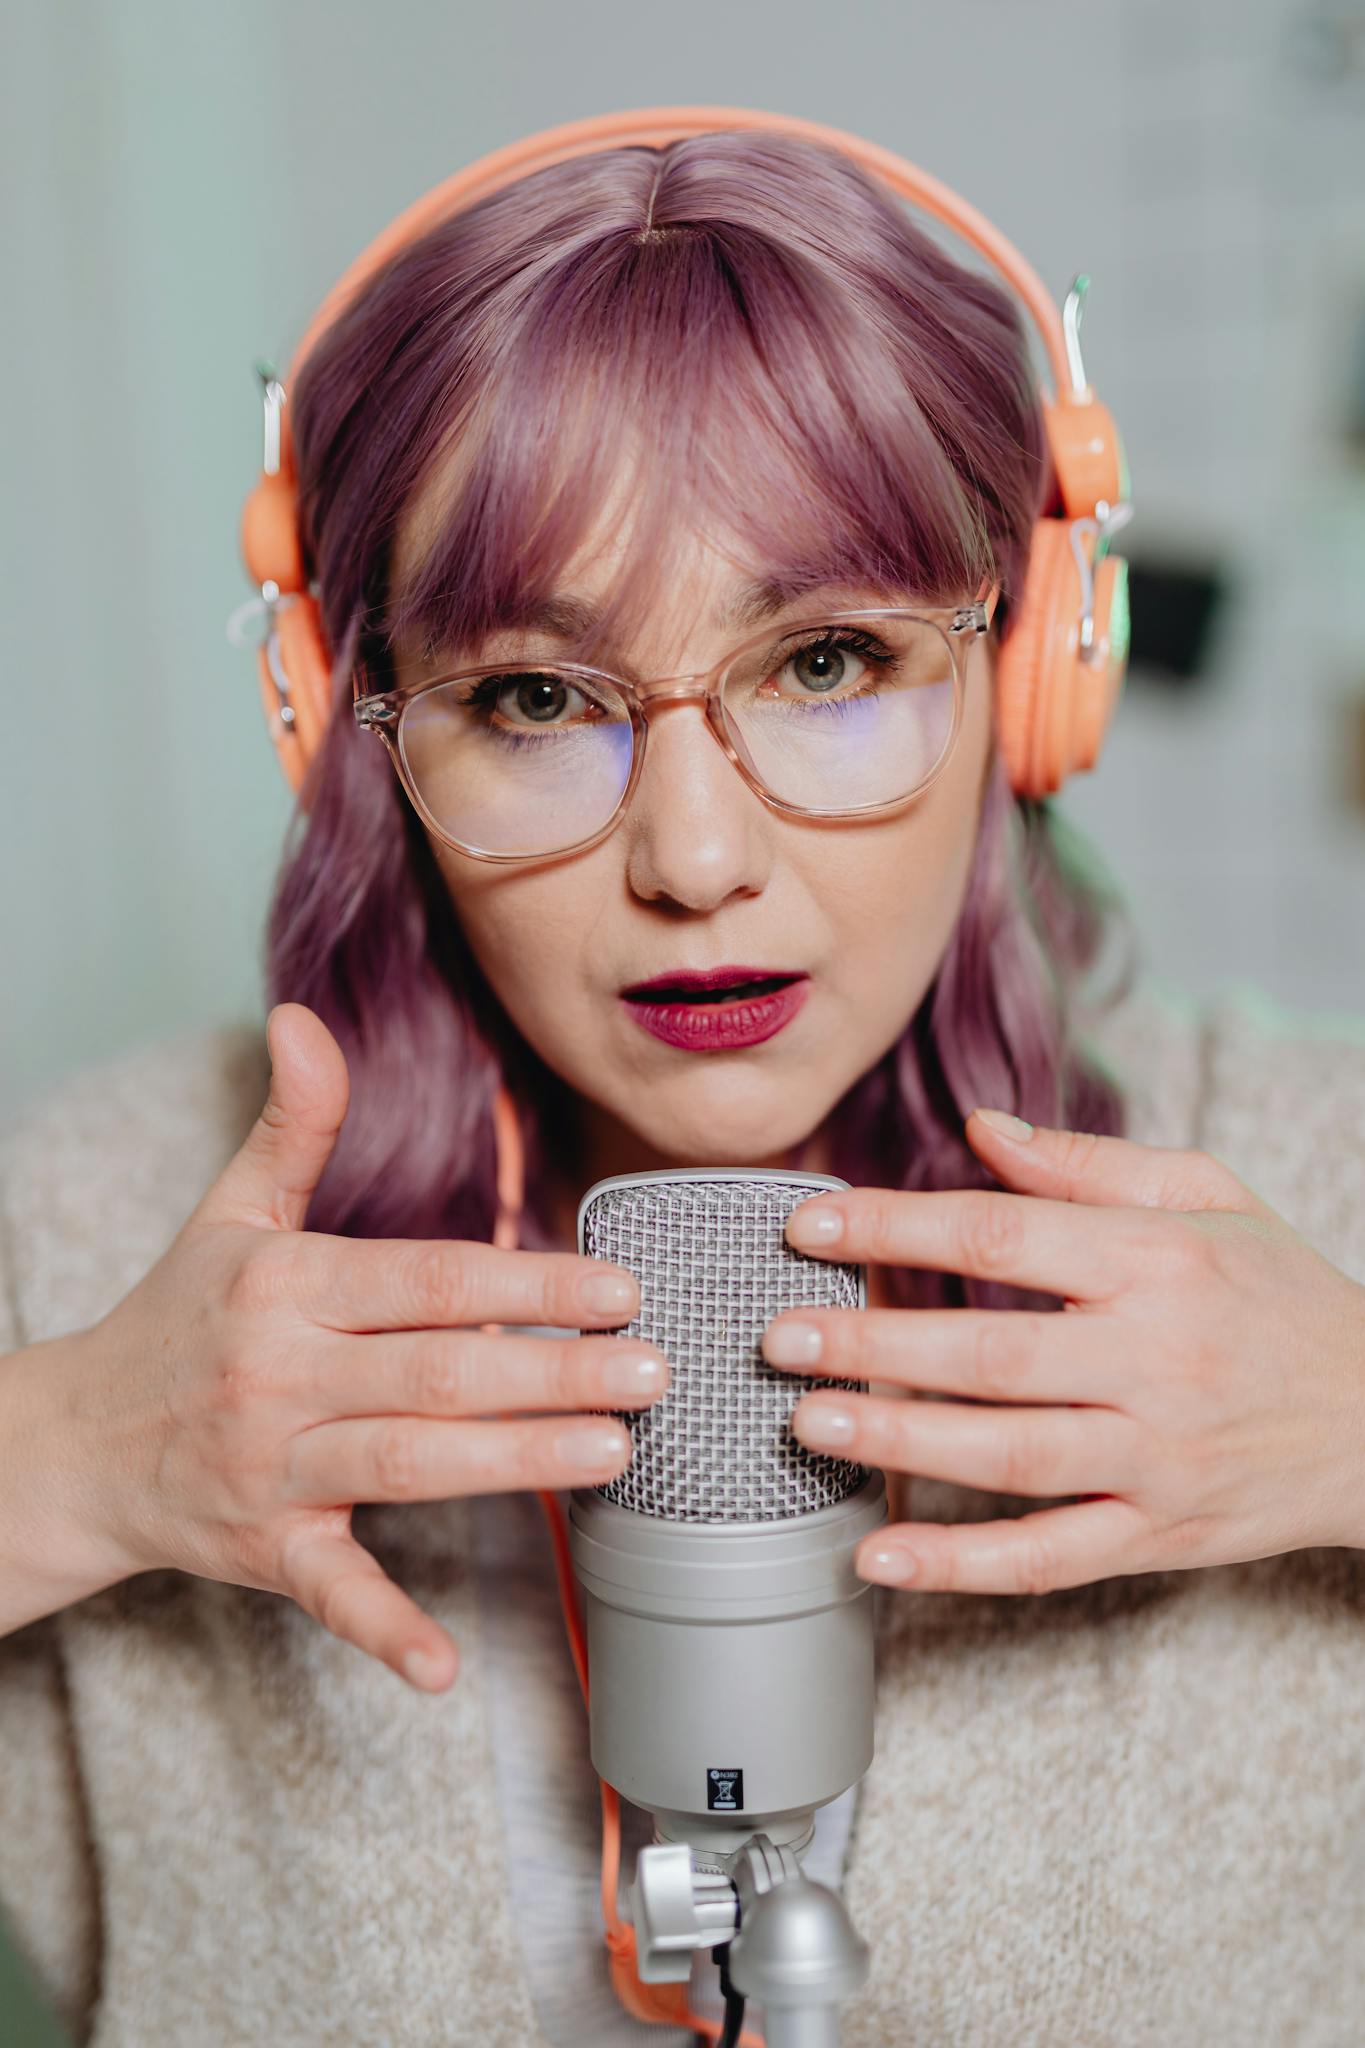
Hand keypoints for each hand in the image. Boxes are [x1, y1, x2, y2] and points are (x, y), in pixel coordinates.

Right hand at [65, 1004, 668, 1688]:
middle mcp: (279, 1373)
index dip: (523, 1283)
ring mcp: (269, 1468)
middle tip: (654, 1372)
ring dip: (513, 1462)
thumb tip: (307, 1016)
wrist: (74, 1443)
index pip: (424, 1279)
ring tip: (616, 1453)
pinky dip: (381, 1629)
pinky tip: (445, 1666)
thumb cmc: (179, 1317)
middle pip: (435, 1371)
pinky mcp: (260, 1551)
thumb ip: (292, 1122)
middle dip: (551, 1372)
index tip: (618, 1288)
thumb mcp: (229, 1213)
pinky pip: (327, 1591)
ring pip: (407, 1463)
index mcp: (285, 1282)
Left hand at [762, 1110, 1364, 1594]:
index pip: (1003, 1233)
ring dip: (901, 1441)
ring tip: (808, 1424)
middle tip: (780, 1339)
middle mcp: (1156, 1359)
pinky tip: (879, 1557)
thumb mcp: (1208, 1195)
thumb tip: (980, 1128)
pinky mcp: (1160, 1534)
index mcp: (1156, 1260)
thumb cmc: (1279, 1292)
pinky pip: (1049, 1560)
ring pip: (1011, 1457)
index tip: (810, 1224)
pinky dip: (961, 1566)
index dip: (896, 1227)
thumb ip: (1088, 1165)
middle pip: (993, 1352)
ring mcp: (1157, 1457)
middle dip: (876, 1344)